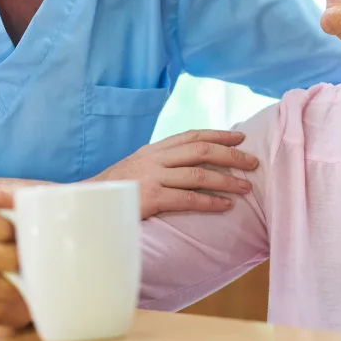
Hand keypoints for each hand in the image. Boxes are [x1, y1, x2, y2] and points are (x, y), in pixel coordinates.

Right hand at [0, 190, 30, 333]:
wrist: (28, 276)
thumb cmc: (29, 239)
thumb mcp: (30, 217)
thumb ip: (19, 202)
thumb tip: (0, 193)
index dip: (0, 227)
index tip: (17, 235)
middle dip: (9, 260)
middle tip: (26, 263)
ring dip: (11, 287)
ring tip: (24, 282)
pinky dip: (2, 306)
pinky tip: (12, 298)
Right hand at [93, 129, 258, 218]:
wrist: (88, 202)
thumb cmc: (117, 189)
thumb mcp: (139, 167)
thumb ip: (162, 162)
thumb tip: (192, 162)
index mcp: (154, 149)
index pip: (192, 135)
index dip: (219, 134)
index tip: (241, 136)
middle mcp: (155, 158)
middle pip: (201, 150)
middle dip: (231, 155)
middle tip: (252, 162)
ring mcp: (153, 177)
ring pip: (199, 174)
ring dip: (226, 180)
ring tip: (246, 187)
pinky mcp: (151, 198)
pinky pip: (188, 199)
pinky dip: (210, 202)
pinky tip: (225, 205)